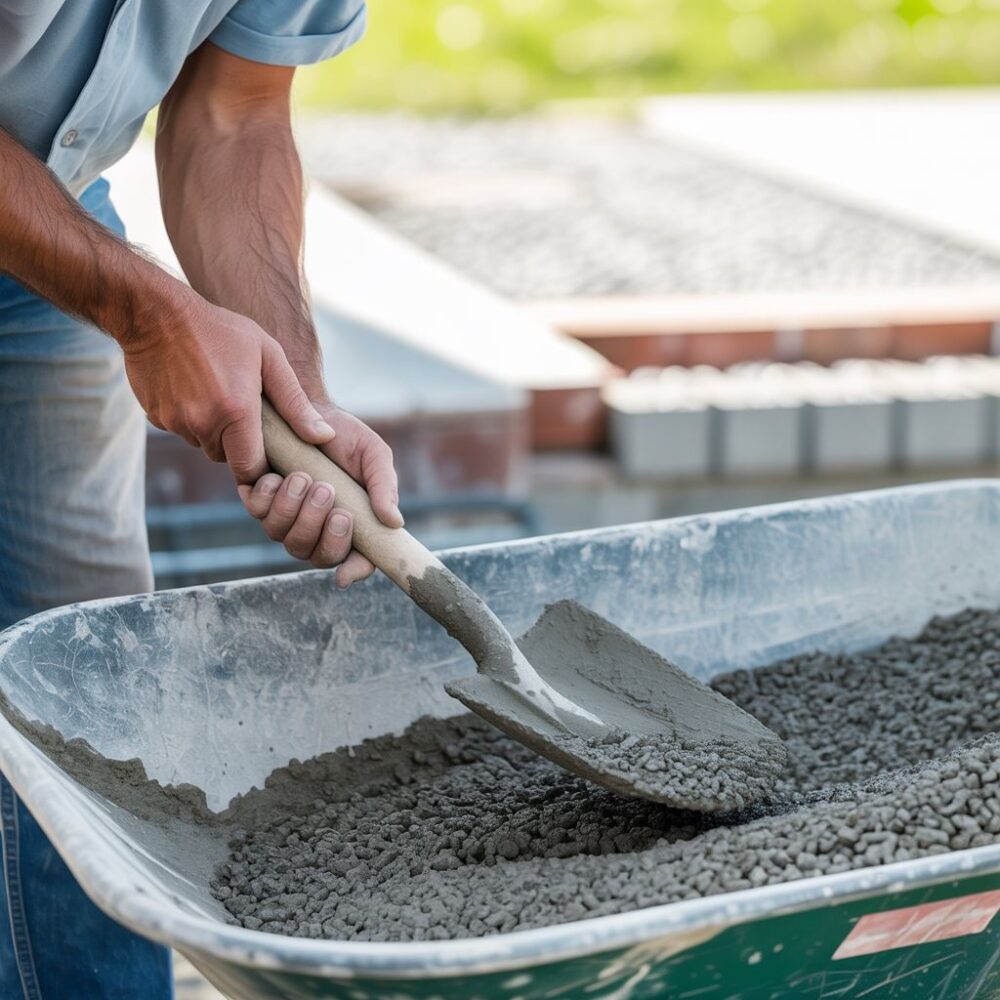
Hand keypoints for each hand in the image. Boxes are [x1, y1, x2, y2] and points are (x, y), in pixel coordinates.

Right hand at [123, 290, 334, 480]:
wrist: (156, 314)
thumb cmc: (220, 330)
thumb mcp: (268, 356)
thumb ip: (296, 402)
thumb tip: (325, 436)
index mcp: (236, 412)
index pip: (251, 469)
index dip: (261, 469)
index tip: (268, 457)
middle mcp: (203, 423)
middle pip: (226, 456)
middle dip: (237, 443)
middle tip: (243, 410)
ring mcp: (176, 422)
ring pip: (203, 443)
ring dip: (212, 430)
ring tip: (218, 393)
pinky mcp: (156, 418)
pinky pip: (181, 430)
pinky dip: (190, 419)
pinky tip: (194, 389)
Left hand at [239, 391, 402, 587]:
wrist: (312, 408)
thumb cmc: (348, 438)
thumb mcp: (375, 457)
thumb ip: (384, 487)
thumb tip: (394, 521)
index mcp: (350, 527)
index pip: (353, 563)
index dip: (352, 571)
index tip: (346, 570)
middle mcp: (316, 530)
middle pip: (314, 554)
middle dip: (319, 528)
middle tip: (328, 492)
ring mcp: (286, 518)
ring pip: (283, 536)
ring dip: (294, 509)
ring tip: (305, 477)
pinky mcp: (259, 500)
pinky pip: (258, 511)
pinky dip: (269, 496)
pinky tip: (279, 476)